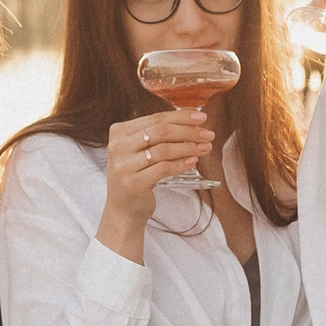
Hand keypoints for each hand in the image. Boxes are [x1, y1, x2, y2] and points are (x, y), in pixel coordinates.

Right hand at [96, 111, 214, 260]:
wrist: (123, 209)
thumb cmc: (136, 176)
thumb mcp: (141, 151)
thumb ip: (159, 135)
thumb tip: (193, 122)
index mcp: (119, 132)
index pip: (156, 118)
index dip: (181, 116)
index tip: (201, 117)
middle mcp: (118, 146)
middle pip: (161, 131)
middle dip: (189, 131)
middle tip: (208, 134)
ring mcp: (123, 165)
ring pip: (164, 149)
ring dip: (189, 147)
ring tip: (205, 148)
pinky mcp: (133, 183)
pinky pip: (164, 168)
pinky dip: (181, 163)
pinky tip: (193, 161)